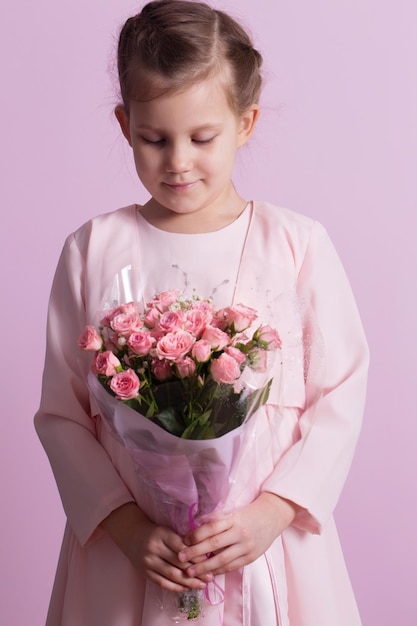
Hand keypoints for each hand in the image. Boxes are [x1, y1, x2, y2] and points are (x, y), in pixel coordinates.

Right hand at [101, 502, 209, 591]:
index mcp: (161, 534)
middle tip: (210, 577)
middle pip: (178, 563)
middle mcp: (154, 548)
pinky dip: (176, 587)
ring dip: (189, 582)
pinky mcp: (145, 573)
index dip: (196, 556)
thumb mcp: (167, 530)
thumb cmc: (155, 532)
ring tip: (202, 585)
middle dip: (196, 571)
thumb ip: (182, 540)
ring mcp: (148, 562)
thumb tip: (203, 552)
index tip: (210, 561)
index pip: (182, 547)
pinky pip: (163, 583)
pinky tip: (187, 588)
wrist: (132, 535)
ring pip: (172, 575)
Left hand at [178, 492, 298, 577]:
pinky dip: (218, 571)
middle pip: (214, 545)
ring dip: (204, 567)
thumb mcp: (233, 512)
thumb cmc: (249, 513)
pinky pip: (231, 567)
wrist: (273, 516)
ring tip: (190, 572)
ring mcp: (246, 547)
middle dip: (195, 553)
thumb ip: (217, 520)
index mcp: (233, 519)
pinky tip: (207, 574)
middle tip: (180, 558)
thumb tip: (195, 528)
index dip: (196, 535)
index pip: (211, 528)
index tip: (183, 540)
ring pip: (222, 560)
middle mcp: (240, 533)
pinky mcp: (250, 557)